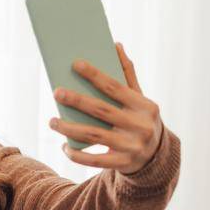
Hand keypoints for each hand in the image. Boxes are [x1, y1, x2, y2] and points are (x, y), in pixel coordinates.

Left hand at [48, 42, 165, 173]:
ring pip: (94, 135)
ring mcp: (132, 147)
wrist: (156, 157)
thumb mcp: (140, 99)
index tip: (75, 64)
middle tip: (57, 92)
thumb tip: (116, 46)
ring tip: (52, 121)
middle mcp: (140, 126)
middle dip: (77, 100)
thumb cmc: (141, 120)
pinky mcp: (123, 164)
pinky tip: (64, 145)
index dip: (95, 75)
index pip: (115, 87)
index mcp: (144, 106)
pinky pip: (95, 160)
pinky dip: (77, 154)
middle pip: (102, 110)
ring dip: (70, 128)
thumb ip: (128, 75)